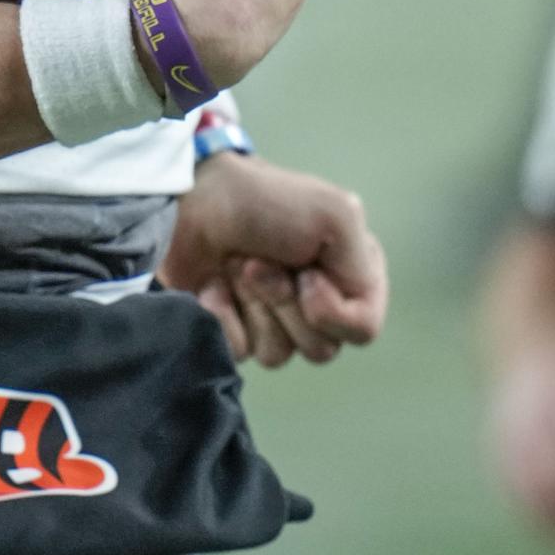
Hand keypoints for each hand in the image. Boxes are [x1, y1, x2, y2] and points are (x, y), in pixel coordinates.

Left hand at [159, 151, 385, 366]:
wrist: (192, 199)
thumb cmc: (263, 200)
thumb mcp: (336, 215)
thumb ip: (362, 271)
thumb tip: (325, 315)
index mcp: (347, 276)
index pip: (362, 329)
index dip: (331, 310)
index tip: (306, 273)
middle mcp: (316, 302)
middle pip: (320, 348)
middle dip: (283, 302)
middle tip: (259, 262)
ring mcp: (272, 318)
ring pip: (278, 354)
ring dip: (253, 305)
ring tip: (235, 266)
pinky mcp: (232, 327)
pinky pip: (238, 351)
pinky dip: (223, 316)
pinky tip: (213, 284)